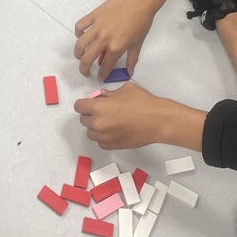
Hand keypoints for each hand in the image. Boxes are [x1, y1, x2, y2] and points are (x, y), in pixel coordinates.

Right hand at [73, 0, 156, 79]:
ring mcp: (97, 26)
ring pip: (80, 44)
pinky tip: (81, 35)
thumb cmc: (142, 21)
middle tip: (85, 71)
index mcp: (116, 47)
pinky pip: (80, 26)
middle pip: (87, 59)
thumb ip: (132, 59)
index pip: (105, 66)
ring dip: (78, 53)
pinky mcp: (94, 15)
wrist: (140, 0)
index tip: (100, 76)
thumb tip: (129, 72)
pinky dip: (78, 32)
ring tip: (80, 56)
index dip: (101, 74)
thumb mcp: (138, 43)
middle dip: (84, 69)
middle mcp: (104, 39)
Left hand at [74, 83, 205, 150]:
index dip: (84, 103)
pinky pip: (100, 142)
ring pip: (90, 133)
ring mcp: (105, 137)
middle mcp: (98, 123)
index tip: (91, 103)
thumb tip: (101, 96)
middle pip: (83, 120)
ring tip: (109, 121)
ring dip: (96, 127)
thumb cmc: (143, 102)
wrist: (158, 121)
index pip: (79, 106)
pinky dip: (104, 137)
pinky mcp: (112, 146)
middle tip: (103, 111)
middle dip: (90, 114)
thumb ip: (109, 93)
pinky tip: (114, 130)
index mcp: (98, 107)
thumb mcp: (125, 90)